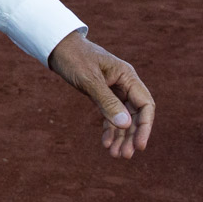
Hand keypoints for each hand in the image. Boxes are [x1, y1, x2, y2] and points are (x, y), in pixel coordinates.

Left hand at [48, 30, 154, 159]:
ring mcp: (114, 89)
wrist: (57, 46)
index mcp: (127, 76)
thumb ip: (107, 101)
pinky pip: (111, 115)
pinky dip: (110, 129)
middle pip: (136, 114)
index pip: (145, 105)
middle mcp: (124, 83)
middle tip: (125, 155)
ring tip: (116, 155)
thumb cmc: (74, 58)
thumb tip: (126, 124)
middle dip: (132, 136)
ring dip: (121, 136)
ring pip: (124, 117)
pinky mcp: (103, 94)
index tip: (139, 145)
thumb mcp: (89, 80)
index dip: (145, 127)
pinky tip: (106, 143)